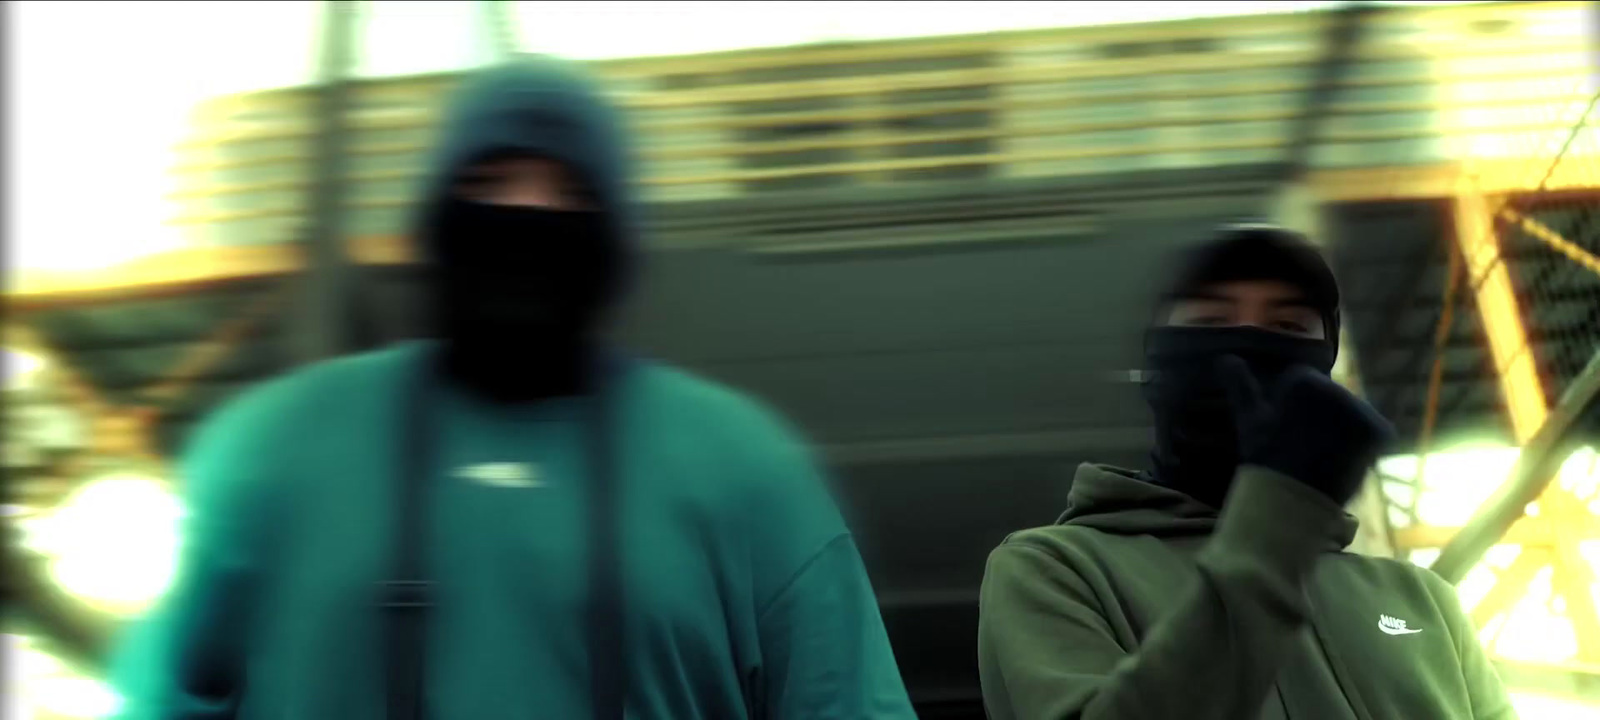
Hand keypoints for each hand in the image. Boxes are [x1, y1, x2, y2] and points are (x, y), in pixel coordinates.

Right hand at [1216, 355, 1395, 505]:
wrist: (1293, 499)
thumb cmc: (1267, 457)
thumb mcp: (1249, 419)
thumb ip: (1240, 384)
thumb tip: (1226, 358)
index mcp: (1305, 380)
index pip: (1302, 380)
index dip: (1290, 403)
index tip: (1283, 425)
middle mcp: (1337, 388)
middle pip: (1329, 394)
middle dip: (1319, 411)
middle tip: (1303, 441)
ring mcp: (1361, 409)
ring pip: (1350, 411)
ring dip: (1341, 426)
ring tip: (1323, 452)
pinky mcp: (1378, 431)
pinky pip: (1371, 430)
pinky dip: (1363, 442)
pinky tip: (1344, 456)